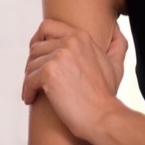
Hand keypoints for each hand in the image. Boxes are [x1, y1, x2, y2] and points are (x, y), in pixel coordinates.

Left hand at [22, 19, 127, 142]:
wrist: (104, 117)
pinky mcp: (49, 74)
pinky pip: (29, 79)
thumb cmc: (107, 94)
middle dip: (32, 64)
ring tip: (33, 91)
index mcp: (81, 37)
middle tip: (34, 78)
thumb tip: (116, 29)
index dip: (37, 39)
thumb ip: (116, 44)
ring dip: (29, 79)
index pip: (47, 27)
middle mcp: (69, 42)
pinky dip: (27, 90)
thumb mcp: (115, 64)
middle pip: (36, 48)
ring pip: (31, 65)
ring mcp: (59, 57)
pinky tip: (30, 99)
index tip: (36, 53)